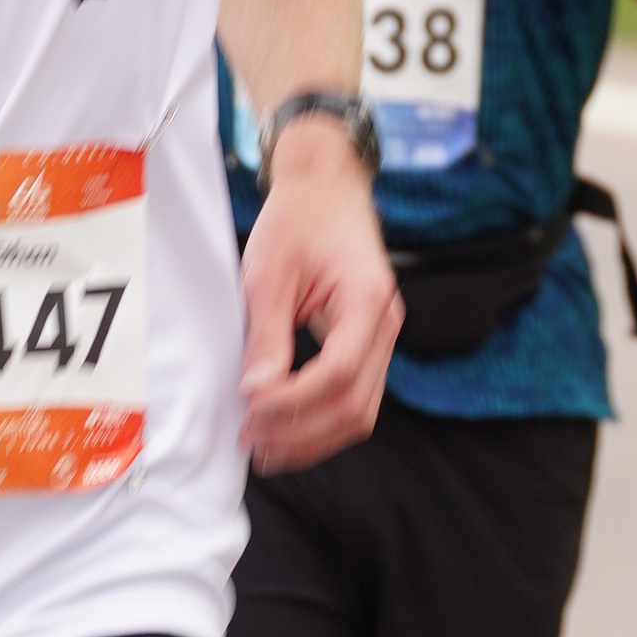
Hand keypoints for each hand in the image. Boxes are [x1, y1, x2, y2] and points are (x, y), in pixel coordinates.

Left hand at [240, 126, 399, 471]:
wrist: (325, 187)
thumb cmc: (298, 219)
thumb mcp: (268, 273)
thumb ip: (266, 336)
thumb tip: (257, 392)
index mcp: (367, 298)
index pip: (338, 371)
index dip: (294, 400)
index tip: (251, 407)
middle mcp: (385, 323)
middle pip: (356, 405)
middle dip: (303, 433)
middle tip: (252, 441)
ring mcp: (383, 336)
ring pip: (360, 411)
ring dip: (313, 438)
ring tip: (265, 449)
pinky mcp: (369, 343)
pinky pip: (354, 396)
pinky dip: (321, 421)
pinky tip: (286, 430)